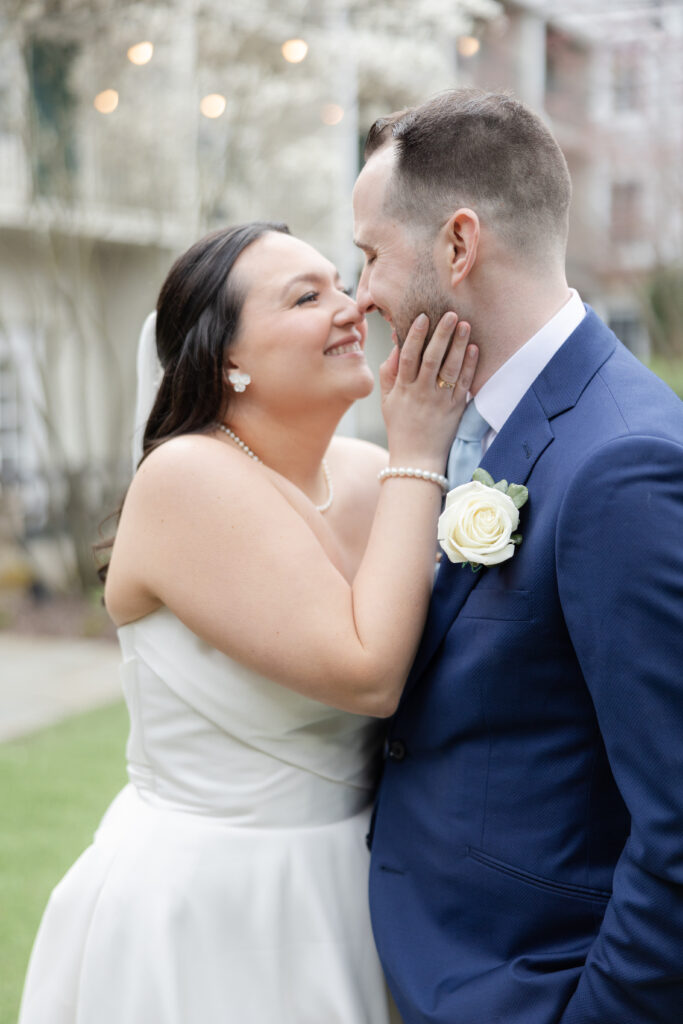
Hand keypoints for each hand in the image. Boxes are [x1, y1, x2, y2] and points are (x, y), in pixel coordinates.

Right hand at [380, 312, 477, 470]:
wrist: (417, 460)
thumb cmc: (400, 428)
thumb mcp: (386, 401)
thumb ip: (389, 374)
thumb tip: (396, 347)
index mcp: (403, 389)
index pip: (408, 356)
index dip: (415, 335)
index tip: (422, 316)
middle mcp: (421, 393)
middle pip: (431, 358)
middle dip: (441, 334)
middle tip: (451, 314)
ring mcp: (440, 401)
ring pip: (450, 368)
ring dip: (458, 345)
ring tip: (465, 325)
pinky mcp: (456, 410)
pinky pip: (464, 384)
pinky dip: (469, 366)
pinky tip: (474, 348)